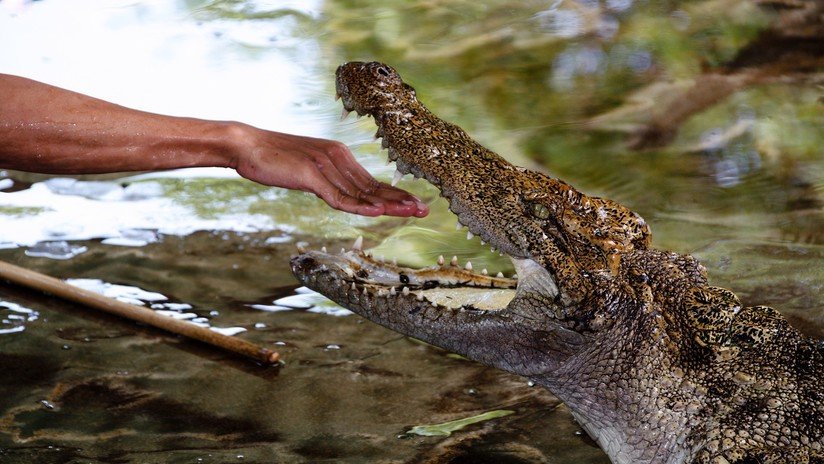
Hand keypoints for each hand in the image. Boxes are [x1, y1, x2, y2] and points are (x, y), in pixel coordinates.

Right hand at [232, 126, 428, 216]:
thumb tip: (341, 195)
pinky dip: (359, 205)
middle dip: (401, 200)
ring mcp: (325, 165)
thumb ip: (326, 181)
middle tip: (425, 210)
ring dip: (388, 204)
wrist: (246, 144)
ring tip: (411, 212)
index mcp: (338, 154)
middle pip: (373, 185)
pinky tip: (378, 211)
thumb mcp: (307, 170)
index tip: (414, 204)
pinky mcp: (311, 175)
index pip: (371, 181)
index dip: (395, 194)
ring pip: (362, 192)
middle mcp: (337, 157)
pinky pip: (338, 196)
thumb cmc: (273, 158)